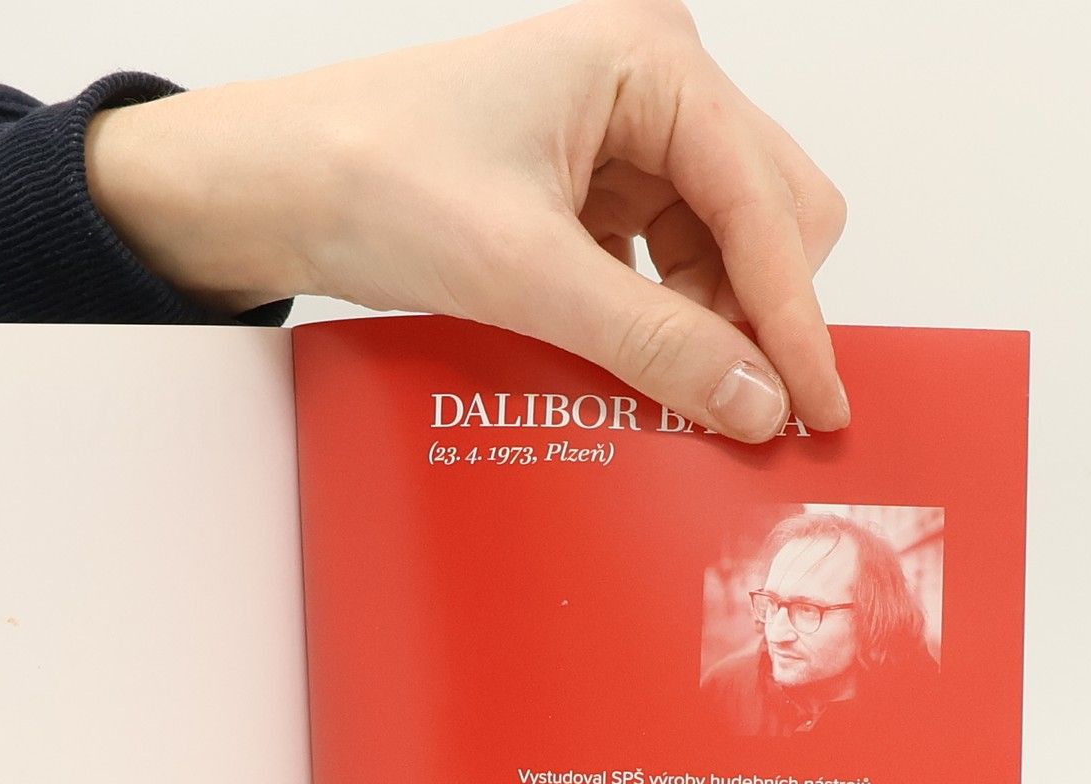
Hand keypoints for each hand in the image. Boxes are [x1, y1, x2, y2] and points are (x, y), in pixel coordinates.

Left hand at [88, 0, 847, 441]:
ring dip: (709, 326)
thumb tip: (753, 399)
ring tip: (680, 402)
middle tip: (744, 414)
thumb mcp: (523, 273)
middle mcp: (649, 87)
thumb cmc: (372, 178)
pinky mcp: (589, 189)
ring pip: (722, 246)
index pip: (767, 201)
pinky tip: (640, 372)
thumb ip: (649, 339)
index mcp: (649, 63)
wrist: (274, 186)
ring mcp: (621, 137)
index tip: (815, 404)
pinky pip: (666, 263)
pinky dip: (662, 322)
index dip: (793, 314)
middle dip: (760, 314)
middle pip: (770, 213)